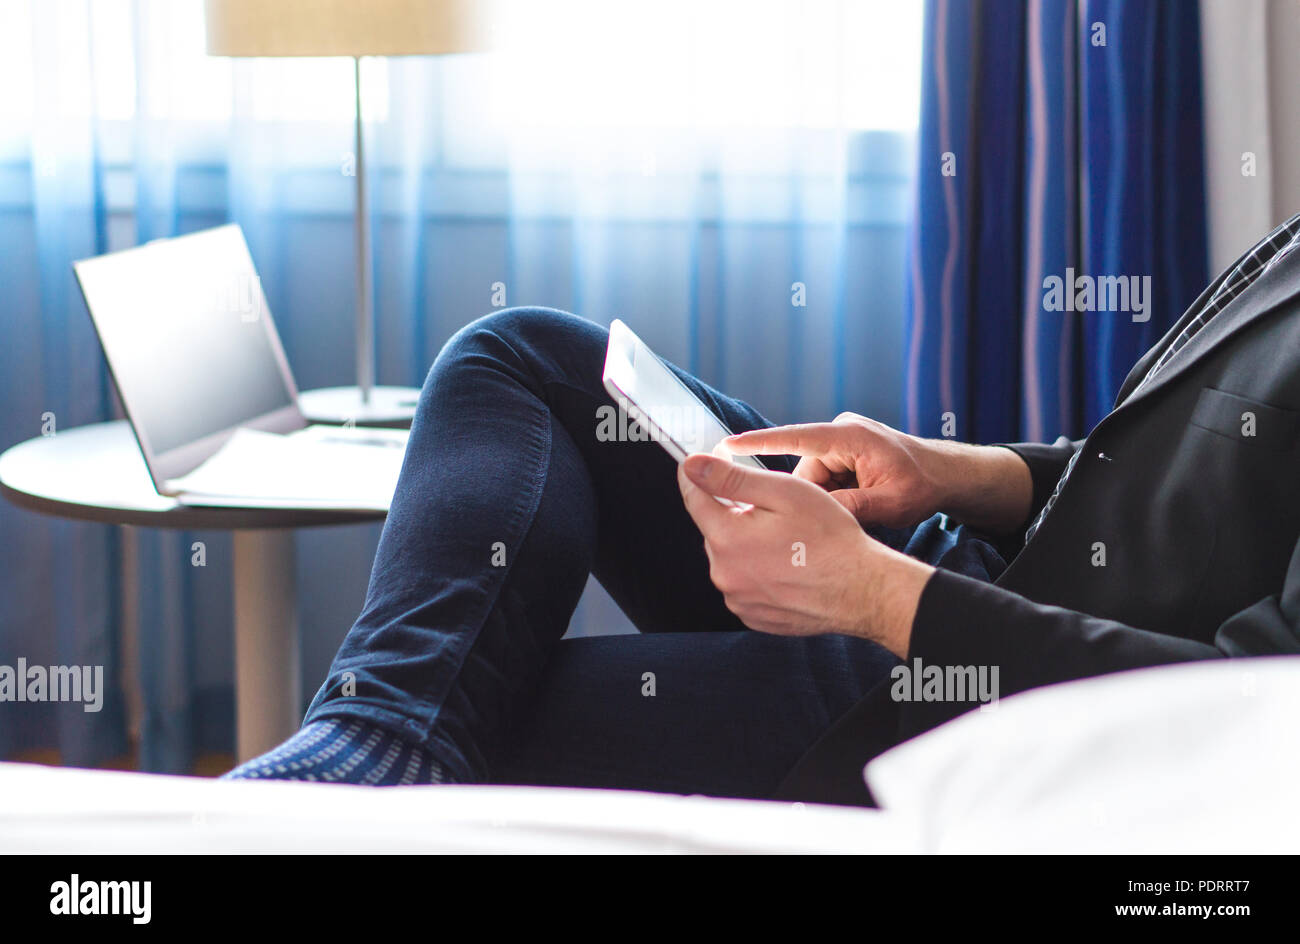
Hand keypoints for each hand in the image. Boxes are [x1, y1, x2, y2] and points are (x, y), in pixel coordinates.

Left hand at [676, 452, 932, 653]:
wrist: (862, 590)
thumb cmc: (830, 537)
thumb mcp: (784, 493)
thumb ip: (732, 478)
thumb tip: (691, 465)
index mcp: (727, 538)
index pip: (694, 498)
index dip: (698, 476)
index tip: (701, 463)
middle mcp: (724, 574)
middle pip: (715, 530)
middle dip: (735, 516)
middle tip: (775, 512)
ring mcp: (738, 599)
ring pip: (730, 558)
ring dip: (747, 545)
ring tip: (788, 543)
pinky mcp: (753, 616)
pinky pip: (744, 584)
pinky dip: (758, 572)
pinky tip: (787, 568)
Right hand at [722, 413, 944, 528]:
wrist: (947, 475)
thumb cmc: (924, 484)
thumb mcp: (889, 504)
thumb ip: (849, 508)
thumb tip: (810, 518)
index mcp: (849, 436)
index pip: (794, 438)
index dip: (757, 444)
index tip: (724, 446)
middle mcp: (841, 433)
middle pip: (804, 473)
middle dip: (817, 500)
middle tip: (845, 518)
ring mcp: (842, 442)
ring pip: (813, 481)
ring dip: (829, 501)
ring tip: (862, 509)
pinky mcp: (844, 453)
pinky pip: (825, 479)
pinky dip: (835, 497)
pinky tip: (857, 506)